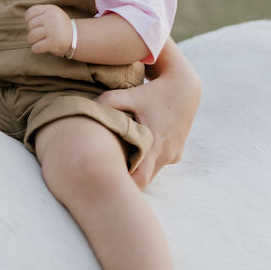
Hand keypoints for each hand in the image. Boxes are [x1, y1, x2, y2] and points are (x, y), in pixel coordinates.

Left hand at [24, 4, 74, 56]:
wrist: (76, 36)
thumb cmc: (59, 25)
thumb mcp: (52, 13)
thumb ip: (40, 13)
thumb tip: (24, 19)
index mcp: (50, 9)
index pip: (29, 13)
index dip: (29, 20)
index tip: (35, 25)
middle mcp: (51, 18)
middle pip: (30, 26)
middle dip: (32, 32)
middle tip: (39, 35)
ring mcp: (52, 30)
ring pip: (31, 37)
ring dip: (32, 41)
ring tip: (39, 41)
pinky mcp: (53, 42)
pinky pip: (35, 47)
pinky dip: (36, 49)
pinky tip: (41, 47)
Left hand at [95, 39, 200, 187]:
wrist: (184, 87)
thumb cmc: (153, 92)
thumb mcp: (130, 94)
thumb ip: (108, 102)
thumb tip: (86, 109)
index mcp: (155, 145)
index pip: (139, 179)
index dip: (124, 182)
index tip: (107, 179)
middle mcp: (166, 154)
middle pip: (144, 180)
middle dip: (128, 179)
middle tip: (108, 172)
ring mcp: (173, 154)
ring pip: (152, 172)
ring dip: (138, 169)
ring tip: (118, 162)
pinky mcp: (177, 152)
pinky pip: (159, 163)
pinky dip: (148, 161)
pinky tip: (135, 151)